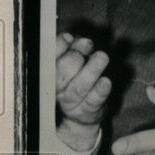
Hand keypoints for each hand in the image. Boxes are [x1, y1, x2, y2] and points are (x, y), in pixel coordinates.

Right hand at [56, 33, 111, 150]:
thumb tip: (76, 39)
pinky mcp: (88, 111)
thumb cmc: (75, 82)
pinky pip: (93, 100)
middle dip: (76, 56)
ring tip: (102, 56)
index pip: (48, 59)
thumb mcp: (71, 65)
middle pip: (63, 71)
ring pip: (79, 86)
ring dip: (91, 70)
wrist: (79, 116)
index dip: (58, 46)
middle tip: (88, 45)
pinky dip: (100, 91)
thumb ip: (72, 50)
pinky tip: (106, 82)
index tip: (69, 37)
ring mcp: (72, 102)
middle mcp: (57, 89)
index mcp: (48, 75)